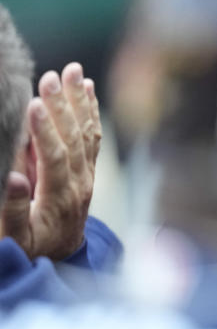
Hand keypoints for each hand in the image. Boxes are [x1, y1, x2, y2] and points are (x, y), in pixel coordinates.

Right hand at [0, 63, 100, 259]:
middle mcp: (80, 183)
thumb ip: (12, 210)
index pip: (55, 159)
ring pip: (86, 132)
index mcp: (60, 198)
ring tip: (73, 71)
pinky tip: (87, 88)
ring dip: (79, 100)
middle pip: (74, 139)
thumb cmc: (33, 247)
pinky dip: (91, 110)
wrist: (62, 257)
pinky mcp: (88, 169)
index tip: (34, 104)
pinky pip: (93, 136)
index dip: (45, 132)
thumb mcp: (17, 239)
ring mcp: (87, 174)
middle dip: (62, 106)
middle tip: (52, 76)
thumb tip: (11, 178)